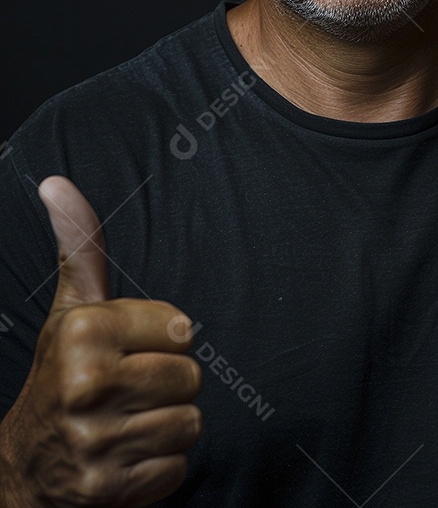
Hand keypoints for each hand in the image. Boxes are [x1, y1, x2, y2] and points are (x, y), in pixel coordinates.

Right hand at [0, 176, 201, 506]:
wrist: (24, 468)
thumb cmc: (62, 375)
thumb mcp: (71, 309)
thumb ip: (80, 246)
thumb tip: (57, 182)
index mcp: (83, 330)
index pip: (182, 330)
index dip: (162, 342)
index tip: (127, 351)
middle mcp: (86, 383)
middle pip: (191, 377)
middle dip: (167, 385)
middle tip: (128, 392)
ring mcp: (95, 441)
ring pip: (189, 424)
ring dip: (164, 428)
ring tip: (126, 424)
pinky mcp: (108, 489)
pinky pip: (176, 469)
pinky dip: (157, 469)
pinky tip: (123, 459)